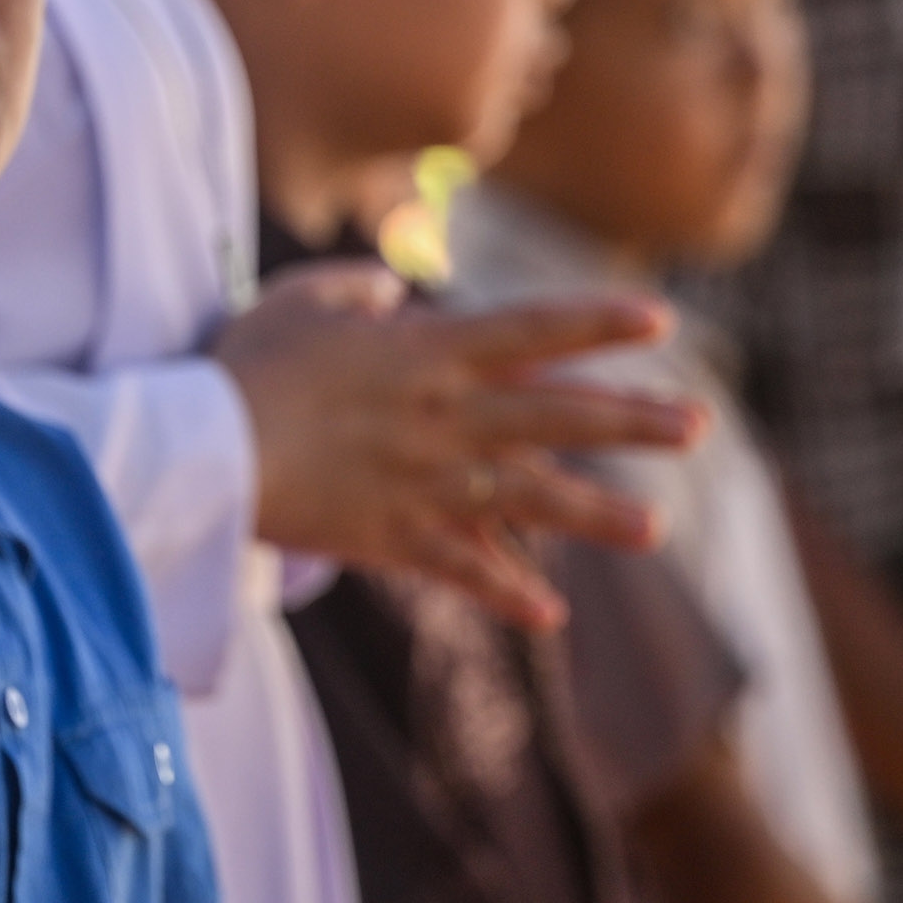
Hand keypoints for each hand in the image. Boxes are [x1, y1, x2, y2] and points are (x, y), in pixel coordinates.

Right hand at [212, 259, 704, 630]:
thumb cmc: (244, 366)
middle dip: (632, 421)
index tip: (660, 322)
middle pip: (556, 416)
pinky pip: (465, 569)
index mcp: (427, 352)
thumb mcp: (298, 303)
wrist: (204, 451)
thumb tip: (392, 291)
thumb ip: (354, 289)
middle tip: (698, 426)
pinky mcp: (395, 538)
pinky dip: (508, 591)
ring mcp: (426, 482)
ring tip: (657, 531)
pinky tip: (550, 613)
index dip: (598, 324)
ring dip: (598, 517)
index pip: (533, 331)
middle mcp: (444, 417)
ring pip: (531, 499)